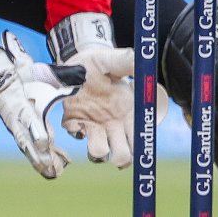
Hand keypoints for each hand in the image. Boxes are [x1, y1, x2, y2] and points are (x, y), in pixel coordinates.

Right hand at [0, 31, 82, 178]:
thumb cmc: (9, 69)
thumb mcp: (18, 62)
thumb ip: (21, 59)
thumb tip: (25, 49)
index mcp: (15, 100)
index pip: (25, 117)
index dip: (35, 130)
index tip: (45, 141)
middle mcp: (16, 117)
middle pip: (26, 139)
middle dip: (38, 155)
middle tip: (50, 168)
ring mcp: (18, 125)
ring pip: (29, 147)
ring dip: (42, 161)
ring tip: (57, 173)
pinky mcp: (23, 129)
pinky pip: (32, 146)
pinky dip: (44, 157)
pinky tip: (58, 168)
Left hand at [59, 47, 168, 167]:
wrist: (78, 61)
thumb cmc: (100, 62)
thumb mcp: (114, 60)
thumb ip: (128, 62)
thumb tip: (142, 63)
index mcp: (128, 112)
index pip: (140, 138)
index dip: (139, 147)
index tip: (134, 146)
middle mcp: (113, 124)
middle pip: (123, 156)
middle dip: (120, 158)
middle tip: (115, 152)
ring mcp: (94, 125)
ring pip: (99, 154)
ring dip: (97, 151)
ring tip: (93, 137)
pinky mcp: (76, 123)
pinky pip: (76, 136)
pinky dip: (76, 131)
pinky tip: (76, 120)